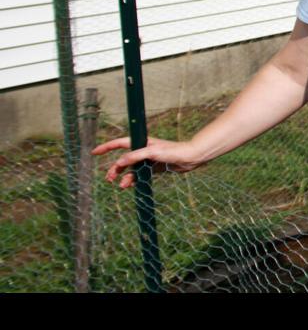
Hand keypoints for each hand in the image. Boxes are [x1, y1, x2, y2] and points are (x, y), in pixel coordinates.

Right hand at [92, 136, 206, 188]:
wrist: (190, 158)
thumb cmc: (172, 151)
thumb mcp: (152, 153)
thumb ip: (135, 157)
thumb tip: (119, 163)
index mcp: (140, 143)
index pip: (118, 144)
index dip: (106, 147)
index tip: (94, 152)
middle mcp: (142, 150)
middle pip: (123, 160)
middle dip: (115, 169)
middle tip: (109, 179)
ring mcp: (148, 160)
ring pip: (131, 169)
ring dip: (124, 177)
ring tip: (120, 186)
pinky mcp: (154, 168)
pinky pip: (140, 174)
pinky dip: (134, 180)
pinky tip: (130, 186)